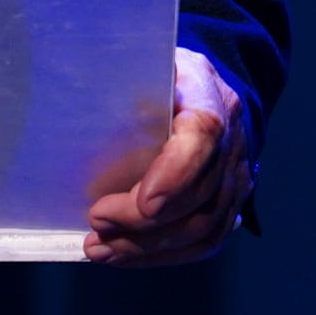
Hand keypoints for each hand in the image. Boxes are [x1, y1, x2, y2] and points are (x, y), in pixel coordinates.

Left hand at [84, 47, 253, 266]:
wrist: (211, 90)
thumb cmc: (168, 74)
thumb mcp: (152, 59)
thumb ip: (127, 73)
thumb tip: (80, 81)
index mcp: (210, 100)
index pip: (201, 140)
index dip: (175, 176)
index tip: (143, 203)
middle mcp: (232, 144)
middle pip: (198, 197)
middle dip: (144, 223)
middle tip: (96, 225)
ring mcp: (235, 179)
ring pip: (203, 229)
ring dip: (150, 248)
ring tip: (102, 249)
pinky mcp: (229, 205)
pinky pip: (206, 242)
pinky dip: (165, 256)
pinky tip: (128, 255)